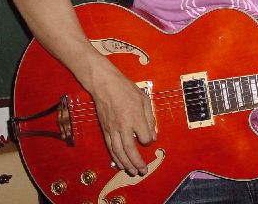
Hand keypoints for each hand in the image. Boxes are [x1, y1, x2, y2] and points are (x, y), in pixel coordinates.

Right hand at [88, 58, 156, 175]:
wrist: (104, 84)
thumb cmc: (125, 89)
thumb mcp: (144, 99)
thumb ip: (149, 117)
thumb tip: (153, 135)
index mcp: (135, 117)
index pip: (145, 137)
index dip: (149, 140)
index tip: (149, 138)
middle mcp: (123, 126)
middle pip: (130, 149)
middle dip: (137, 162)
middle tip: (143, 171)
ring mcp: (113, 129)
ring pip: (119, 151)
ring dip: (126, 164)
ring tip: (133, 172)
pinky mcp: (105, 130)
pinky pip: (110, 147)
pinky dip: (116, 158)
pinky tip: (120, 164)